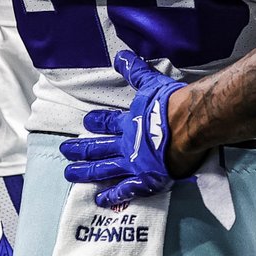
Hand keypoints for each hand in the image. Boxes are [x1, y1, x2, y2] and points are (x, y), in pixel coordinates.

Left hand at [60, 51, 186, 206]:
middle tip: (65, 150)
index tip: (86, 122)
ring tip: (69, 174)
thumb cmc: (172, 105)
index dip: (96, 122)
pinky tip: (100, 200)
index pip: (108, 123)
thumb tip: (120, 56)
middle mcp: (127, 145)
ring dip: (86, 172)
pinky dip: (113, 196)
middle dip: (81, 149)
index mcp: (130, 122)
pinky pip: (126, 190)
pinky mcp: (146, 179)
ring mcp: (134, 164)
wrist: (189, 125)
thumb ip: (136, 72)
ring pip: (104, 170)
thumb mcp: (151, 83)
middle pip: (99, 148)